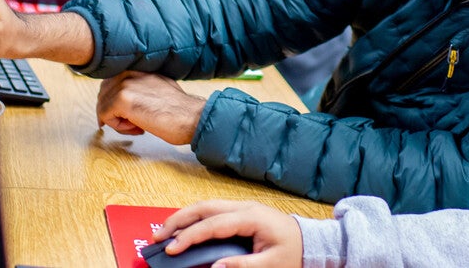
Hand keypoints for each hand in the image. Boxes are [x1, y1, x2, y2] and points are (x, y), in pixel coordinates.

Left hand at [96, 71, 205, 143]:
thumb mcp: (157, 86)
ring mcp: (124, 85)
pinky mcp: (122, 100)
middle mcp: (128, 72)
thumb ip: (139, 87)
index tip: (124, 117)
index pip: (109, 84)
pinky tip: (138, 128)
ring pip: (102, 107)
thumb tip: (123, 97)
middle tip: (134, 124)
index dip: (114, 104)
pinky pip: (105, 116)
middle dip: (114, 113)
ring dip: (118, 121)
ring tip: (138, 126)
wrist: (192, 117)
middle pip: (102, 96)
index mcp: (135, 68)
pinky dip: (119, 127)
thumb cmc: (179, 109)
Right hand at [152, 200, 304, 267]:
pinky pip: (212, 212)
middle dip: (178, 221)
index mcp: (251, 217)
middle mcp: (245, 207)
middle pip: (203, 208)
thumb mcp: (272, 265)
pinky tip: (184, 230)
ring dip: (183, 218)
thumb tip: (215, 267)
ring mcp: (242, 207)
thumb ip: (242, 266)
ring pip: (205, 207)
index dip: (189, 236)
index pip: (212, 224)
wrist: (311, 241)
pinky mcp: (241, 213)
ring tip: (164, 233)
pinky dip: (195, 219)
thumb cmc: (294, 252)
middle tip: (157, 237)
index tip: (172, 249)